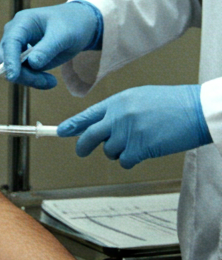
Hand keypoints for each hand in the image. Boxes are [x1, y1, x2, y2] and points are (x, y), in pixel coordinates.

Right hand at [0, 1, 102, 88]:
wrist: (79, 26)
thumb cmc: (72, 25)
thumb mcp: (64, 35)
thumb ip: (48, 48)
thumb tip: (32, 64)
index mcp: (22, 22)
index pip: (10, 42)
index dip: (9, 59)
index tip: (13, 76)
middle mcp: (14, 35)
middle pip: (7, 59)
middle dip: (24, 74)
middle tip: (49, 82)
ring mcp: (17, 48)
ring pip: (13, 70)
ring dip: (31, 79)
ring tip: (52, 82)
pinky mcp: (22, 59)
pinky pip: (21, 74)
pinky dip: (34, 80)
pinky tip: (49, 80)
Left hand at [57, 84, 210, 167]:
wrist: (198, 110)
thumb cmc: (173, 104)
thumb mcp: (140, 98)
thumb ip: (118, 110)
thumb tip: (99, 124)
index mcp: (118, 102)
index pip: (87, 115)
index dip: (72, 125)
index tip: (61, 131)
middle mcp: (119, 116)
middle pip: (89, 136)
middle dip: (83, 146)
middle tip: (82, 150)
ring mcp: (128, 132)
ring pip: (108, 151)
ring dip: (118, 151)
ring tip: (137, 141)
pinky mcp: (138, 147)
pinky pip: (123, 161)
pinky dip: (130, 160)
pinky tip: (144, 150)